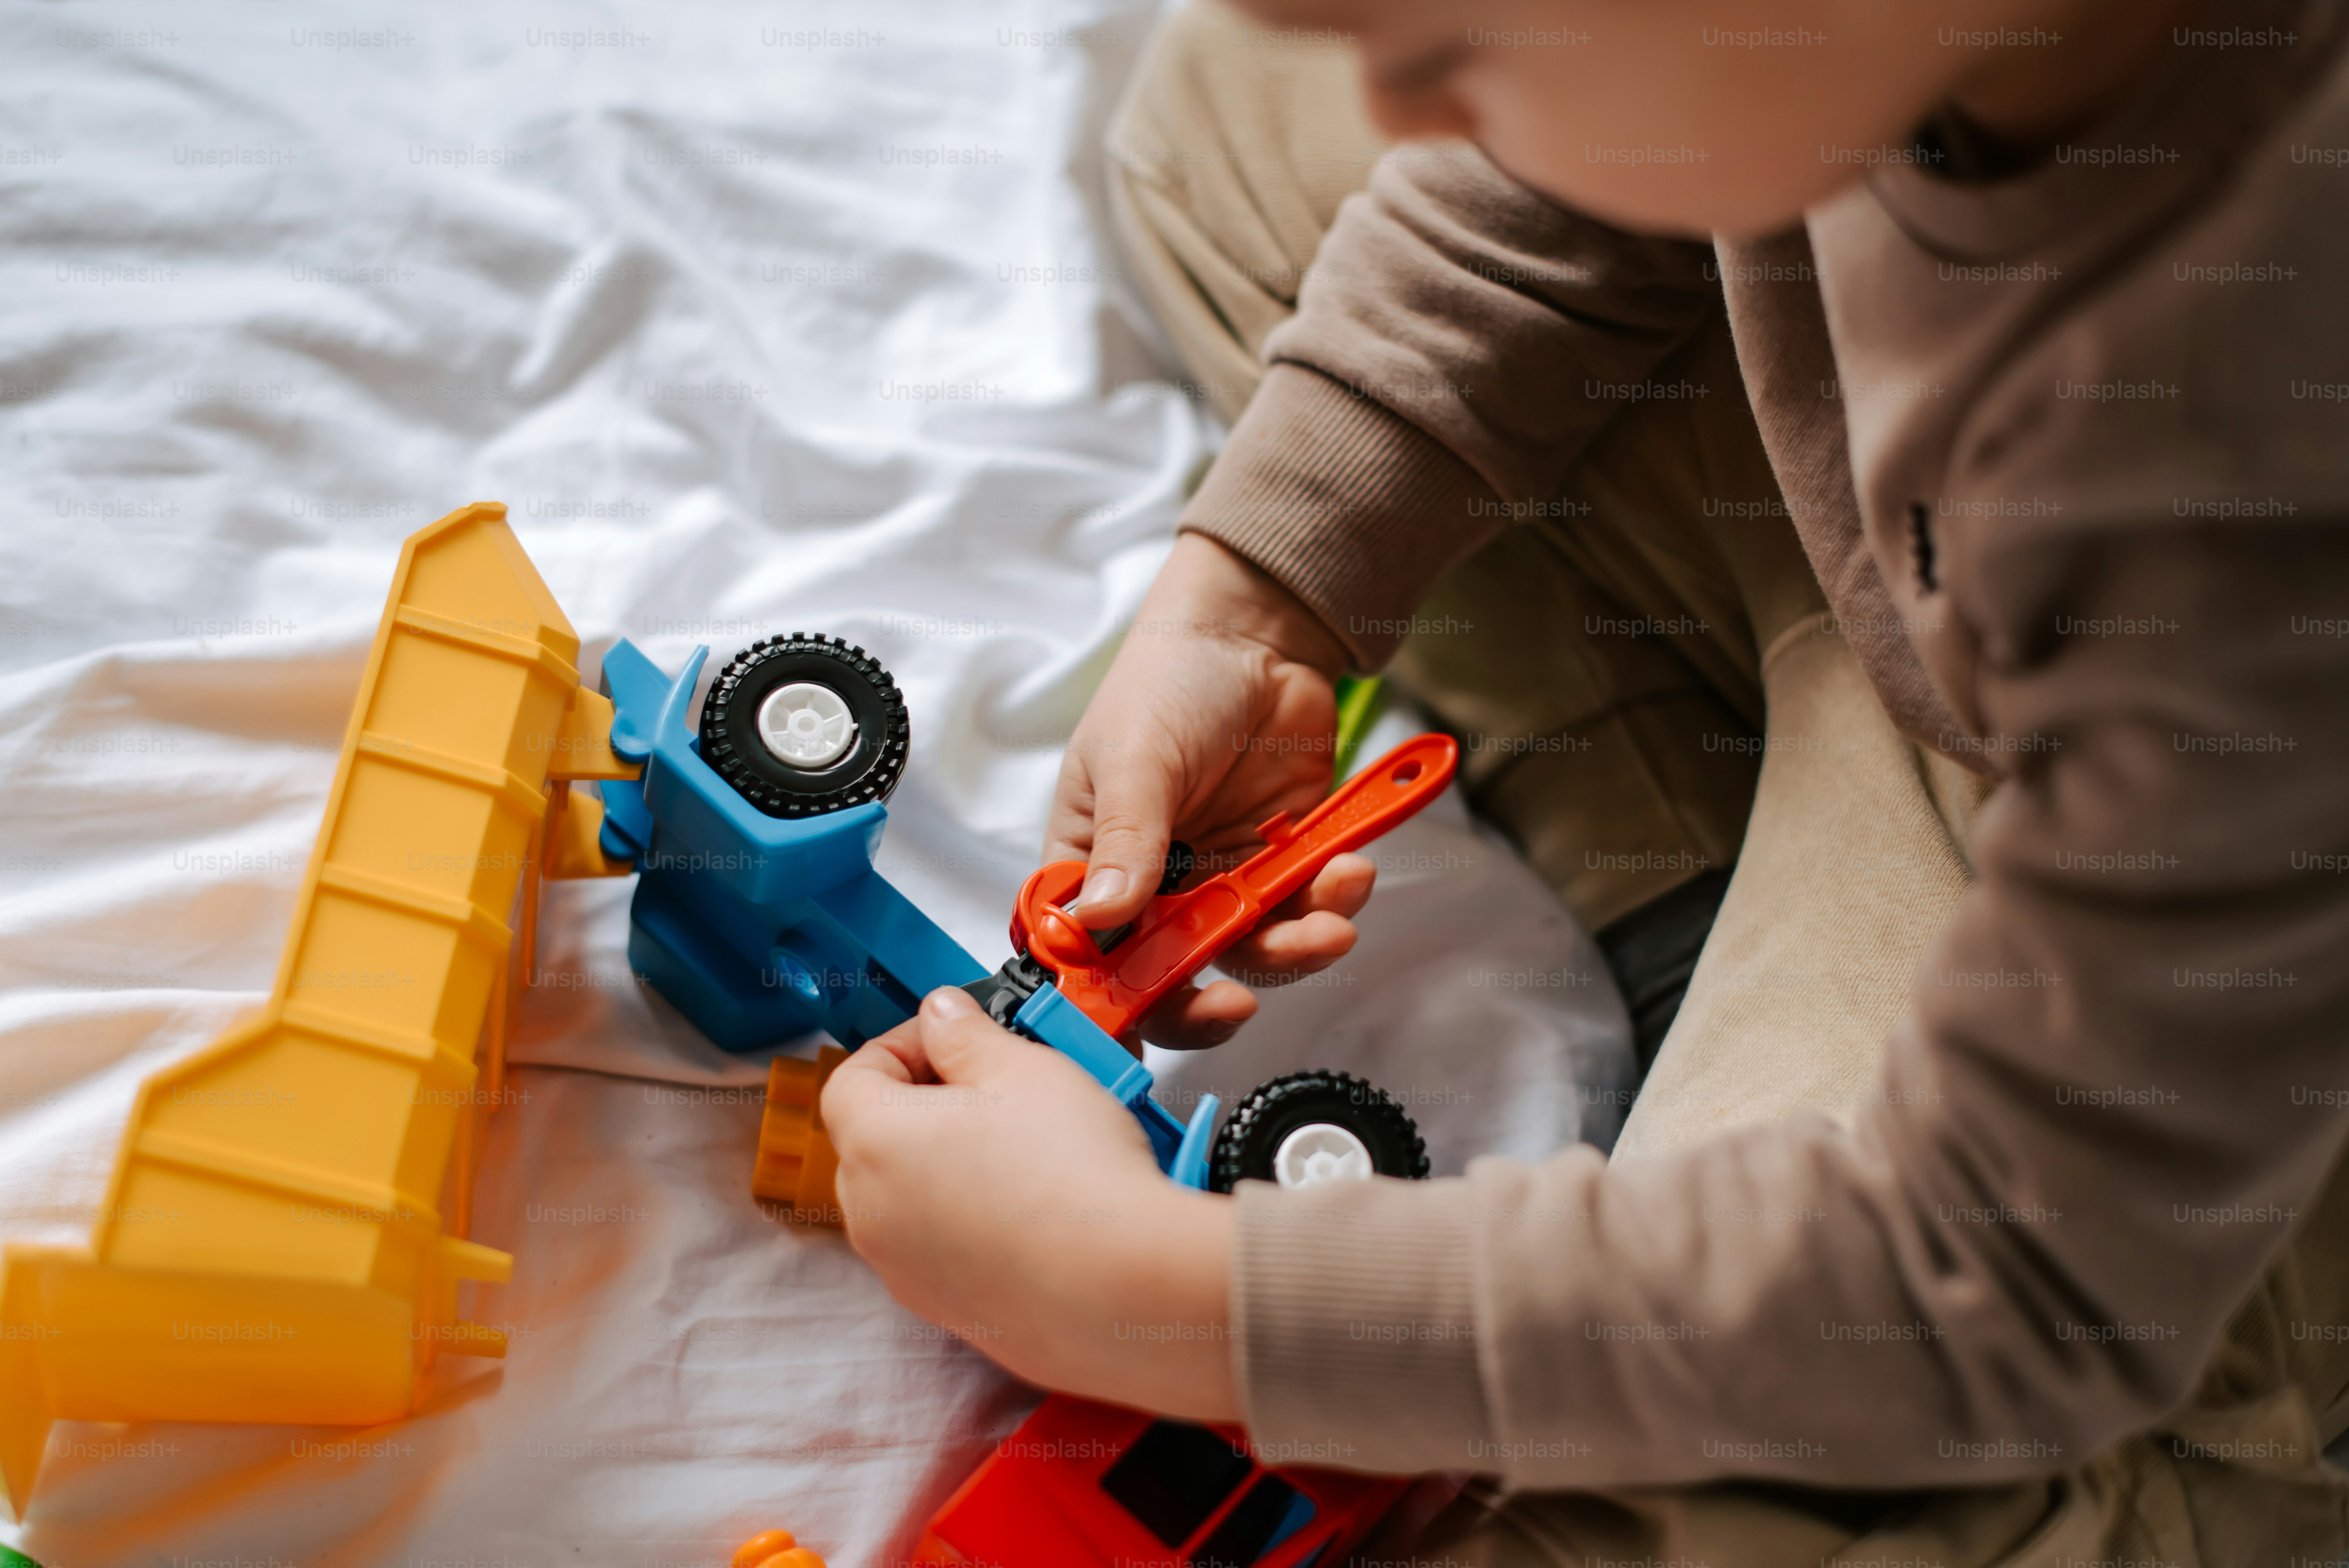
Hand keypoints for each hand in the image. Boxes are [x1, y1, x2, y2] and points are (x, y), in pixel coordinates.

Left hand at [822, 986, 1240, 1421]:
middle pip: (877, 1139)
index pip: (852, 1077)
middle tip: (997, 1087)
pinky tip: (1037, 1205)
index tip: (955, 1038)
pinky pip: (945, 1248)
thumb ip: (965, 1034)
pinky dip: (975, 1219)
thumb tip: (940, 1015)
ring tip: (1028, 1147)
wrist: (1124, 1288)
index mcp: (874, 1143)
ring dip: (953, 1162)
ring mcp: (905, 1271)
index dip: (903, 1045)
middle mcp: (871, 1215)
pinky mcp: (947, 1310)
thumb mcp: (1022, 1067)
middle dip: (929, 1104)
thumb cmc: (1073, 1175)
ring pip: (911, 1196)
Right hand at [1048, 532, 1375, 1048]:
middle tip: (1240, 1007)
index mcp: (1092, 868)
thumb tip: (1100, 921)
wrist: (1256, 636)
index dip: (1107, 1005)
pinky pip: (1307, 907)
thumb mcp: (1133, 757)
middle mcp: (1155, 889)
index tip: (1134, 1035)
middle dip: (1209, 1002)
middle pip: (1173, 977)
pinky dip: (1334, 901)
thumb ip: (1126, 840)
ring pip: (1252, 951)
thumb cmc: (1167, 684)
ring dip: (1294, 948)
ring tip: (1333, 921)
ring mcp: (1222, 879)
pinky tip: (1352, 872)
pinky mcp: (1282, 862)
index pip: (1088, 960)